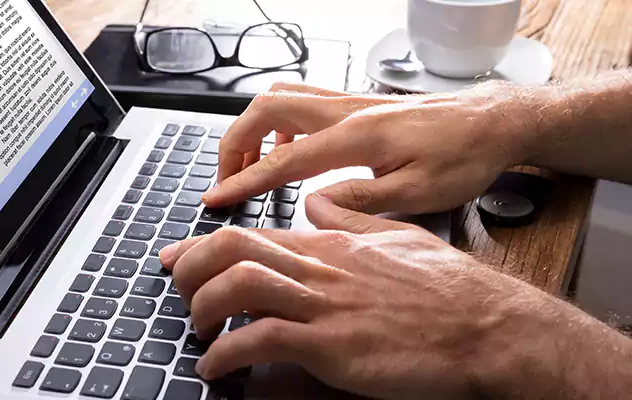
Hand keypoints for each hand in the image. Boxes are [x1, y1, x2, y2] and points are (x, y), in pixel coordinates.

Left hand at [159, 194, 585, 398]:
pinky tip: (217, 368)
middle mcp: (321, 268)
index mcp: (331, 245)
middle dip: (192, 267)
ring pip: (240, 286)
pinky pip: (263, 340)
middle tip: (179, 290)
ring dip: (203, 307)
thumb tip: (316, 204)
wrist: (486, 327)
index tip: (176, 257)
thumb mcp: (397, 239)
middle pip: (234, 249)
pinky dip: (227, 354)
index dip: (203, 244)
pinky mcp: (334, 344)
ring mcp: (326, 305)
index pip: (253, 233)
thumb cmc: (447, 289)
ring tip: (196, 329)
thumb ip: (350, 220)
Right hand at [203, 82, 542, 213]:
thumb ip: (361, 199)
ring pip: (280, 98)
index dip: (243, 181)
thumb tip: (313, 203)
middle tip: (226, 178)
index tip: (215, 198)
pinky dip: (279, 123)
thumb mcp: (418, 194)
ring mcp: (350, 102)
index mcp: (356, 137)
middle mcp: (346, 111)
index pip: (282, 160)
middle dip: (234, 143)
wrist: (492, 123)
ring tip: (248, 164)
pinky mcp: (357, 104)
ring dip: (253, 128)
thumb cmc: (463, 157)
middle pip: (265, 109)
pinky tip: (288, 149)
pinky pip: (302, 101)